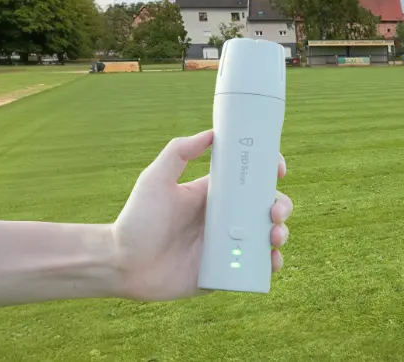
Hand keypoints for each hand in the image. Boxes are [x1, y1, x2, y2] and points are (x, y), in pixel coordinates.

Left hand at [109, 130, 291, 300]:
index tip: (278, 170)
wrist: (122, 264)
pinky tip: (271, 259)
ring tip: (274, 236)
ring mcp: (228, 246)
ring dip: (281, 233)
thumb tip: (213, 132)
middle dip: (281, 205)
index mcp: (214, 195)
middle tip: (274, 212)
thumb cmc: (137, 220)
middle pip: (266, 208)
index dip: (269, 172)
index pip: (250, 179)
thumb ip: (179, 152)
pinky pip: (257, 267)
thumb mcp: (156, 179)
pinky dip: (271, 263)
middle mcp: (225, 219)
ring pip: (267, 236)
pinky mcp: (226, 271)